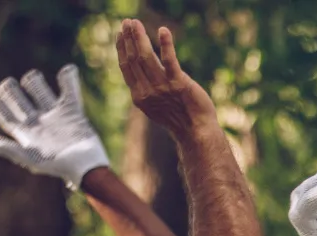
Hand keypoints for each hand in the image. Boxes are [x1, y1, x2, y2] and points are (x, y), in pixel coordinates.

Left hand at [0, 65, 109, 189]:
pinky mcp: (73, 112)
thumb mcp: (30, 158)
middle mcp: (37, 121)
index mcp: (24, 133)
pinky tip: (68, 70)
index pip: (3, 115)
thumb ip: (8, 149)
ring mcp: (54, 115)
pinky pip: (70, 91)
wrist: (86, 165)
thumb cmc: (57, 165)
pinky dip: (69, 79)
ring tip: (33, 78)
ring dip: (33, 81)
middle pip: (16, 98)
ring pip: (38, 90)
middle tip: (10, 86)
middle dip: (9, 89)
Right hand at [116, 20, 214, 136]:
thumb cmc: (178, 117)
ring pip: (146, 57)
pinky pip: (169, 60)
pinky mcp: (179, 83)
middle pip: (134, 59)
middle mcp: (148, 91)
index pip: (126, 67)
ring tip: (135, 23)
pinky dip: (165, 44)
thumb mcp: (155, 105)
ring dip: (139, 37)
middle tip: (126, 22)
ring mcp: (163, 87)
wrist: (197, 131)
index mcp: (139, 96)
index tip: (120, 34)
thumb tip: (140, 72)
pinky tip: (162, 30)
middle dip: (128, 38)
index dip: (121, 49)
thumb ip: (146, 89)